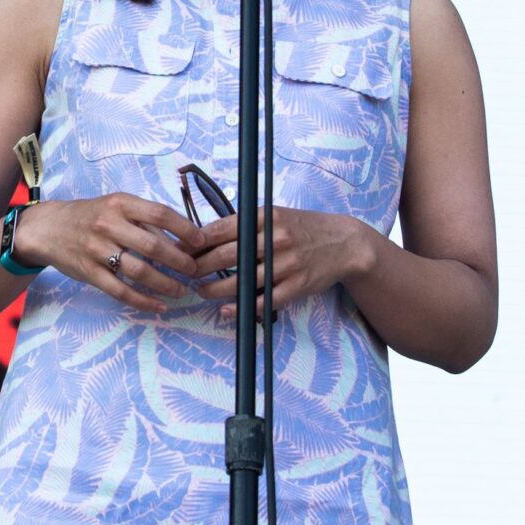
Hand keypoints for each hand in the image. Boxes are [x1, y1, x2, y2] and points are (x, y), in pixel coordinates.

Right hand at [13, 193, 205, 312]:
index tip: (200, 242)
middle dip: (179, 261)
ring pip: (139, 271)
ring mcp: (97, 250)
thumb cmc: (89, 216)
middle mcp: (108, 225)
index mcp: (119, 204)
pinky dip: (143, 301)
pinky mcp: (89, 272)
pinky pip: (120, 291)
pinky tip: (159, 306)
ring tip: (180, 290)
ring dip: (165, 284)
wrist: (48, 228)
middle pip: (153, 246)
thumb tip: (181, 239)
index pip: (159, 214)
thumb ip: (144, 220)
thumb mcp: (115, 206)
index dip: (184, 229)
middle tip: (195, 271)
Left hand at [188, 207, 376, 319]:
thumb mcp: (275, 215)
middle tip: (184, 273)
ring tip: (201, 290)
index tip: (179, 250)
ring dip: (215, 288)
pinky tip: (226, 309)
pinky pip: (263, 300)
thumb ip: (245, 224)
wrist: (345, 243)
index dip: (196, 242)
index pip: (221, 229)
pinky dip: (241, 307)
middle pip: (226, 256)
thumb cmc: (303, 228)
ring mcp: (286, 264)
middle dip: (200, 266)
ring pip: (241, 280)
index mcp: (265, 217)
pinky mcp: (297, 286)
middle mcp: (274, 238)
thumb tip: (204, 235)